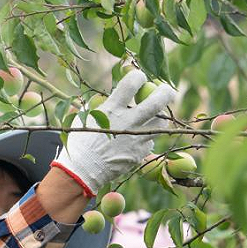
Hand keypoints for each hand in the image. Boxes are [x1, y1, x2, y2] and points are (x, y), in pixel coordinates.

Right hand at [51, 70, 174, 196]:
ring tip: (154, 115)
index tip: (140, 78)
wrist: (82, 170)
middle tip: (166, 90)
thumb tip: (110, 94)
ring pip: (161, 122)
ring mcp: (136, 139)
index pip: (132, 83)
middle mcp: (128, 122)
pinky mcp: (140, 153)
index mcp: (112, 109)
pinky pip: (150, 141)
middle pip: (157, 102)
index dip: (139, 77)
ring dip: (159, 116)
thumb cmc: (81, 142)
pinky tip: (137, 138)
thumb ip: (102, 105)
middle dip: (165, 92)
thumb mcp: (86, 118)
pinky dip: (146, 137)